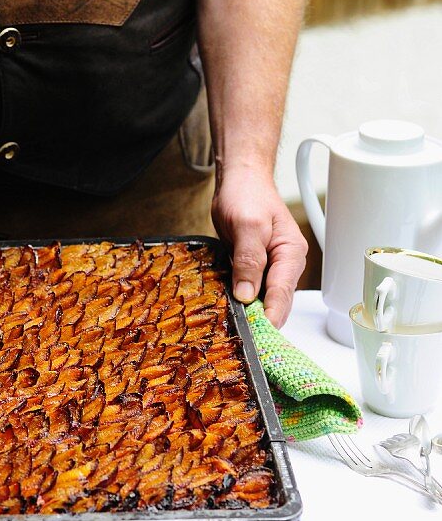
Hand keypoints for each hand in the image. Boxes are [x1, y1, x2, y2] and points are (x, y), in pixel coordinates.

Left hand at [211, 165, 307, 328]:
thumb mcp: (247, 225)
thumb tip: (246, 294)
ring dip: (249, 313)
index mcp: (291, 254)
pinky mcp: (254, 267)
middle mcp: (285, 264)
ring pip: (262, 299)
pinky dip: (240, 300)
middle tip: (242, 340)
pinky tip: (228, 310)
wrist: (240, 180)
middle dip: (260, 321)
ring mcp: (270, 267)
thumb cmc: (247, 194)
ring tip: (234, 331)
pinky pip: (250, 290)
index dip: (269, 317)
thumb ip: (249, 259)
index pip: (282, 294)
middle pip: (275, 302)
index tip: (257, 336)